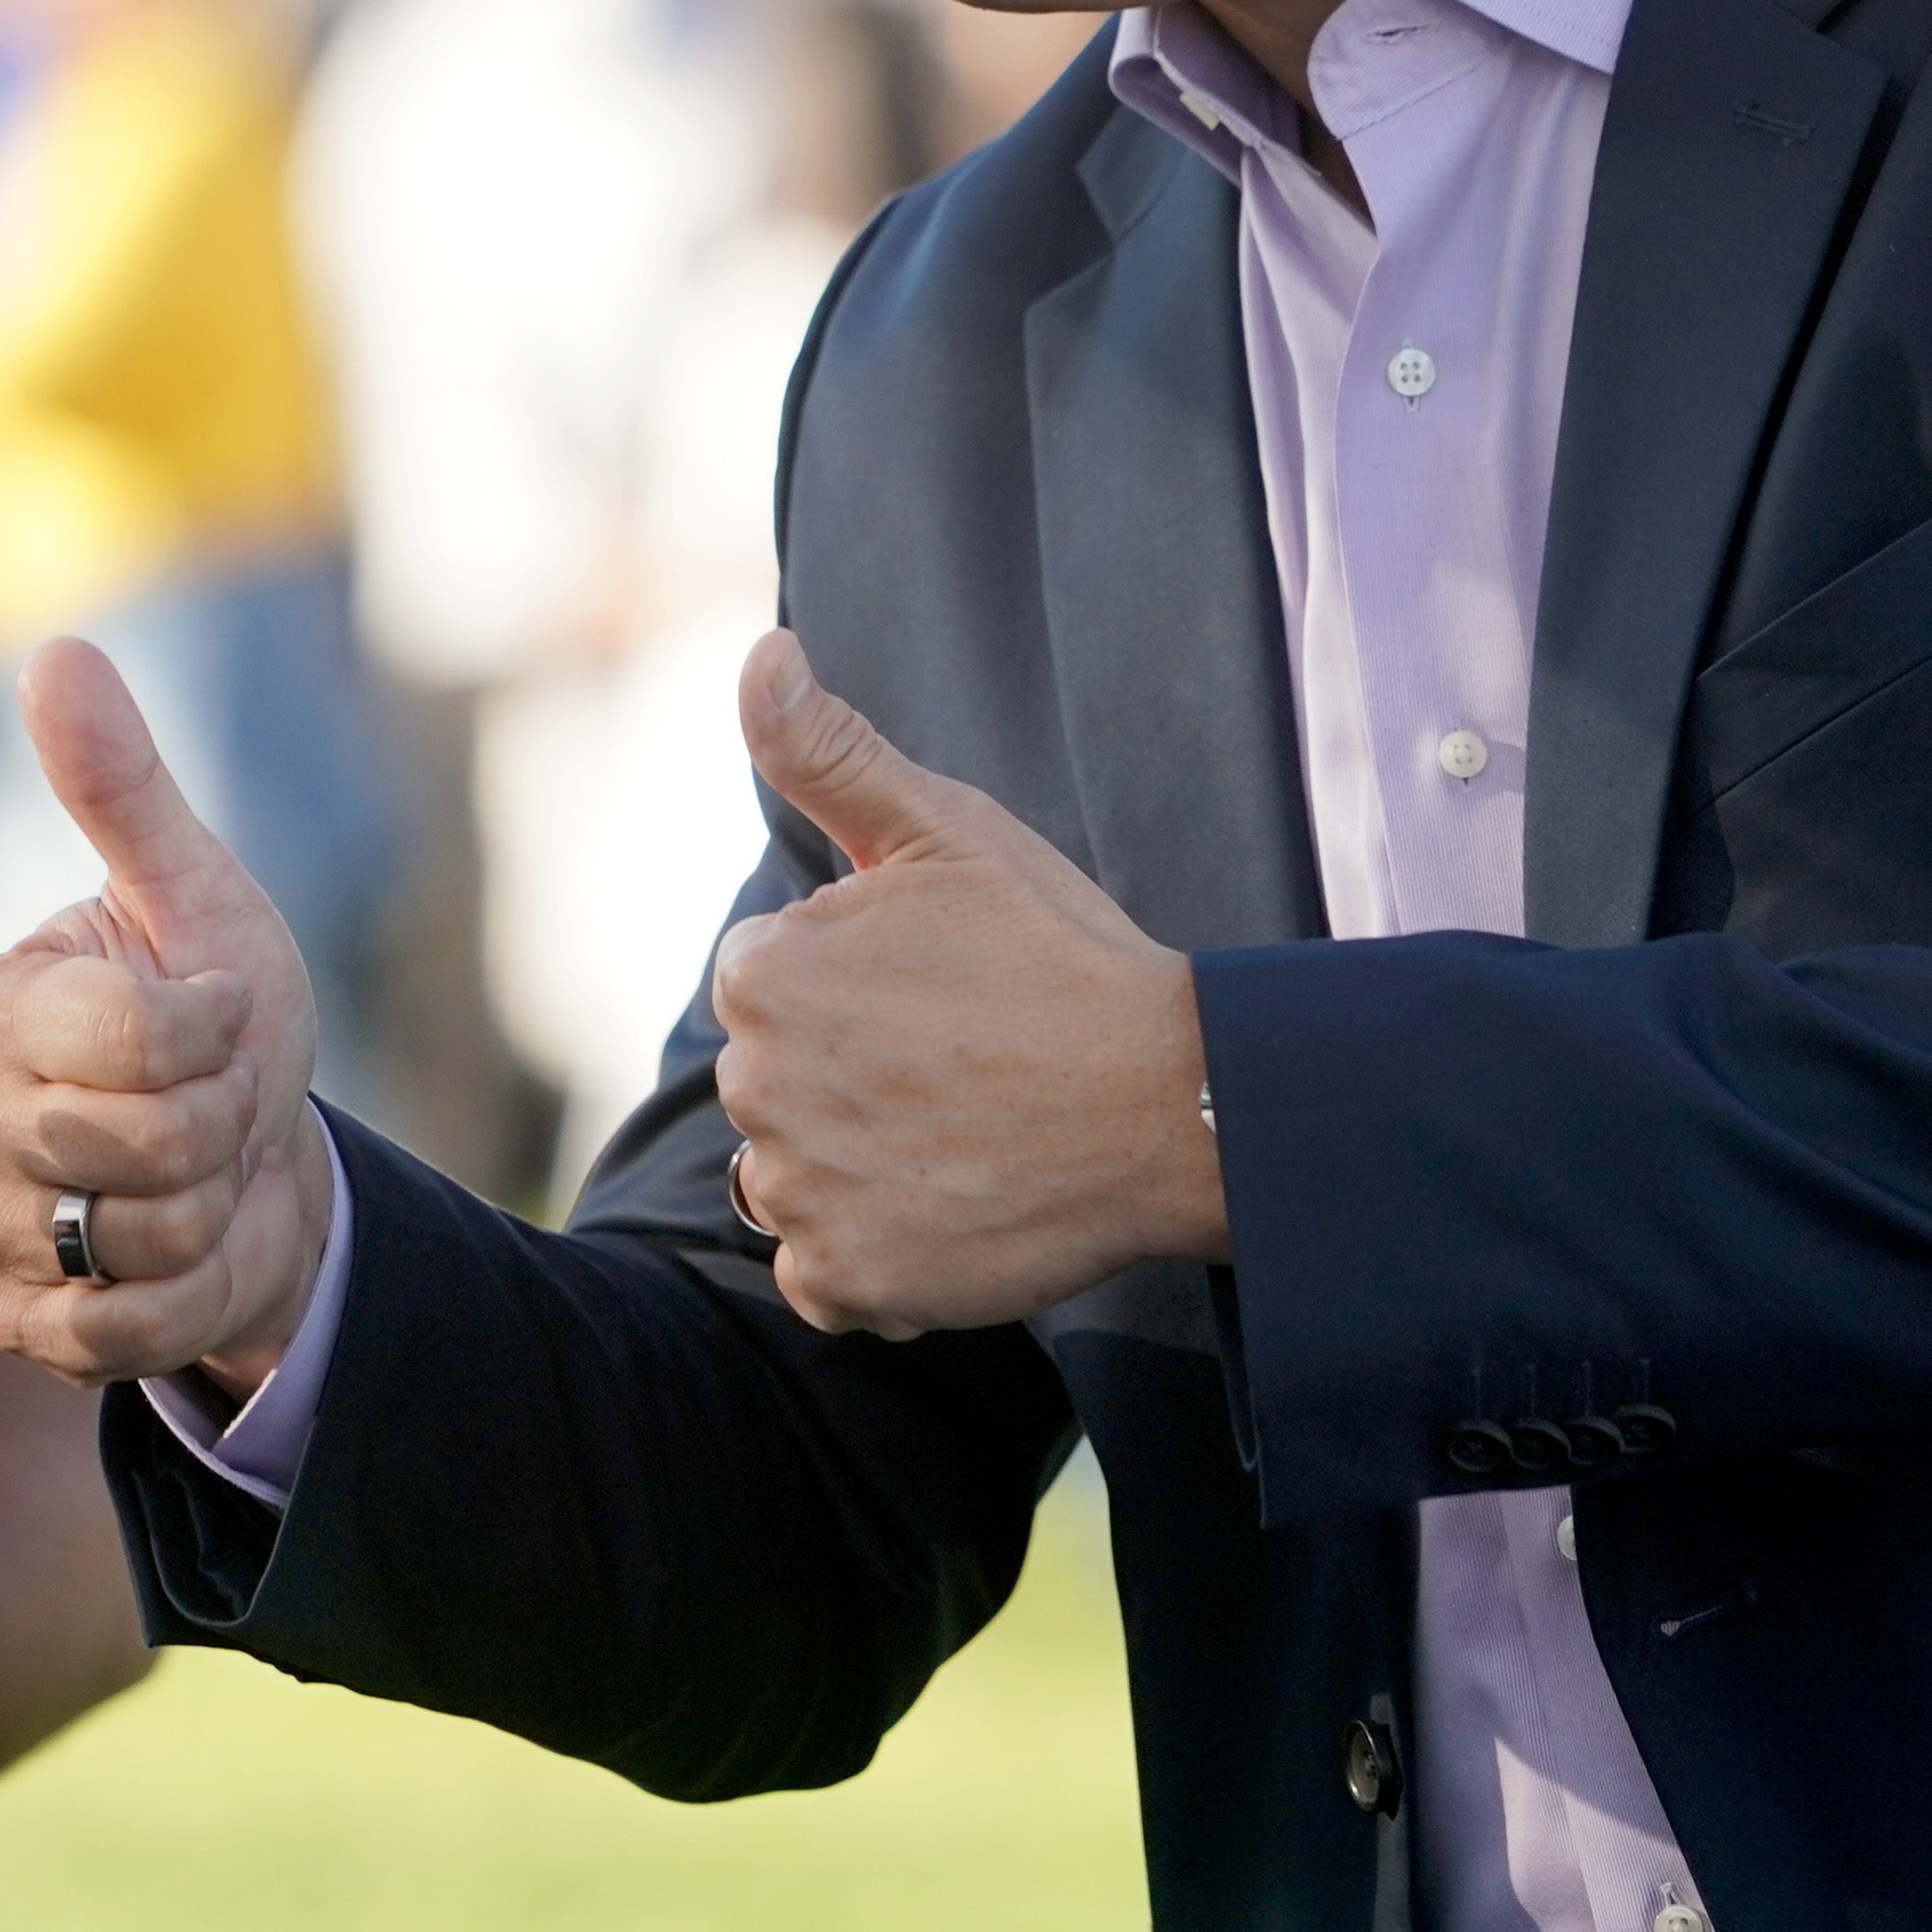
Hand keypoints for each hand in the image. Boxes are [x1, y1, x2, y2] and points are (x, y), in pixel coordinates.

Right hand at [0, 639, 323, 1391]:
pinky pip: (132, 1327)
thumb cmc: (224, 1020)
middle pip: (150, 1141)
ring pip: (149, 1234)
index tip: (219, 1015)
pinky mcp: (19, 1328)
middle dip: (225, 1120)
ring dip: (214, 1207)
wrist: (262, 1172)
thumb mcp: (195, 896)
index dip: (219, 1031)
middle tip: (210, 1101)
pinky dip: (193, 1291)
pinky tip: (177, 1252)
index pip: (136, 1031)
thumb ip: (122, 788)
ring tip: (194, 1174)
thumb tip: (56, 648)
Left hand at [710, 631, 1223, 1337]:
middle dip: (848, 1073)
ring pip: (793, 1175)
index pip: (771, 980)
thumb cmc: (1063, 958)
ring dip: (855, 1165)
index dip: (858, 985)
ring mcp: (801, 1192)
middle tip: (964, 1064)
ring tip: (963, 1135)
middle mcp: (756, 1086)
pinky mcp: (847, 1281)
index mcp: (763, 970)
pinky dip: (874, 1255)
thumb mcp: (947, 830)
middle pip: (777, 1080)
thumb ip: (829, 748)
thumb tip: (762, 649)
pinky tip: (954, 1208)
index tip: (942, 994)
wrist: (1175, 1105)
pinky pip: (824, 1274)